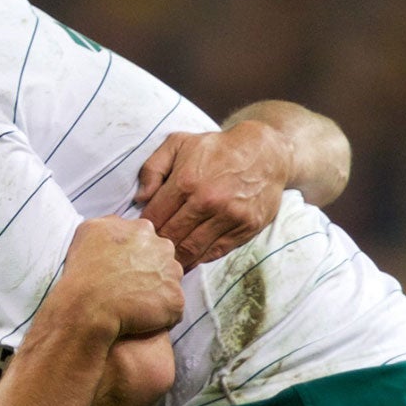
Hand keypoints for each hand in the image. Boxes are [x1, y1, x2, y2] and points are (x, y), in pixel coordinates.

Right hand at [54, 217, 183, 340]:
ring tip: (135, 304)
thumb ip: (112, 224)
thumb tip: (121, 226)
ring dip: (157, 293)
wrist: (89, 305)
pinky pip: (172, 309)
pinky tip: (142, 318)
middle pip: (163, 260)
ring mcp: (172, 274)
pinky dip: (161, 315)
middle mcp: (163, 248)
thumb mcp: (89, 230)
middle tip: (130, 287)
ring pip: (169, 283)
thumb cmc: (84, 270)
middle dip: (150, 272)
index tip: (123, 270)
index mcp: (143, 229)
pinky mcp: (175, 300)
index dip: (135, 258)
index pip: (147, 242)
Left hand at [133, 119, 292, 269]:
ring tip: (166, 262)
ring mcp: (229, 216)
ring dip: (177, 259)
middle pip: (172, 237)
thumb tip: (140, 199)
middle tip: (150, 253)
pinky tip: (189, 260)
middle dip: (158, 247)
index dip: (144, 229)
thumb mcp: (178, 143)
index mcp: (186, 180)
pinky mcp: (245, 228)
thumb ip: (153, 167)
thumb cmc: (216, 149)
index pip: (155, 217)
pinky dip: (199, 259)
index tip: (141, 235)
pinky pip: (215, 252)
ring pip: (192, 250)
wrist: (265, 153)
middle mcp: (207, 201)